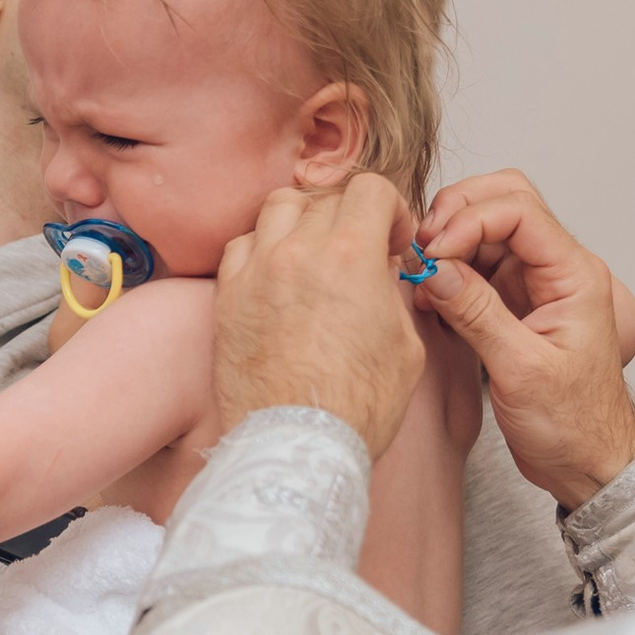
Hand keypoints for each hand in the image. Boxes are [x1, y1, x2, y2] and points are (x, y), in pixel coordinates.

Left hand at [214, 173, 426, 456]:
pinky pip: (242, 245)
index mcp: (351, 255)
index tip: (392, 241)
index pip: (371, 188)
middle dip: (351, 218)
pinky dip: (263, 249)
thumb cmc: (357, 407)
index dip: (391, 210)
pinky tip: (277, 276)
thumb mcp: (406, 345)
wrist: (297, 446)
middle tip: (359, 253)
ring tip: (313, 254)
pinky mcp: (227, 297)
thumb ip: (393, 292)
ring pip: (278, 208)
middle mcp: (299, 251)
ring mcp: (256, 271)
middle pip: (327, 197)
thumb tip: (383, 271)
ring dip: (303, 221)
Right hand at [414, 169, 634, 507]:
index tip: (434, 252)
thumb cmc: (574, 426)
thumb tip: (434, 268)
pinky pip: (477, 267)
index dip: (469, 220)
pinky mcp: (515, 304)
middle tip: (422, 247)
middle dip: (457, 214)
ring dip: (449, 242)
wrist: (589, 464)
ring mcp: (535, 285)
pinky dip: (449, 271)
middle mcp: (557, 270)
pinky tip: (429, 295)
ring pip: (487, 231)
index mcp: (574, 275)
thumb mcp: (520, 370)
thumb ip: (476, 313)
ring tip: (421, 274)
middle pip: (504, 203)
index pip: (519, 210)